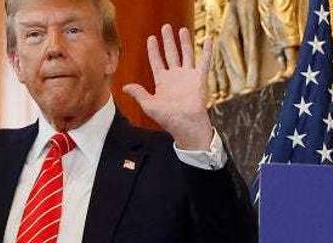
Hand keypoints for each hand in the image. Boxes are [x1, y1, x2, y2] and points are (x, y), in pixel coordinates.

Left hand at [123, 25, 214, 150]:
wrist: (186, 124)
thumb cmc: (168, 118)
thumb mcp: (149, 105)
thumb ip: (138, 93)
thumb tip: (124, 87)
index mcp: (163, 81)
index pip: (157, 61)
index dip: (153, 50)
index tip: (151, 38)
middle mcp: (175, 76)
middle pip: (171, 53)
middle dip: (168, 40)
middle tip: (165, 27)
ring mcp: (188, 76)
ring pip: (186, 54)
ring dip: (184, 42)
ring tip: (182, 29)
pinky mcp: (200, 78)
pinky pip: (204, 61)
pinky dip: (207, 50)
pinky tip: (208, 39)